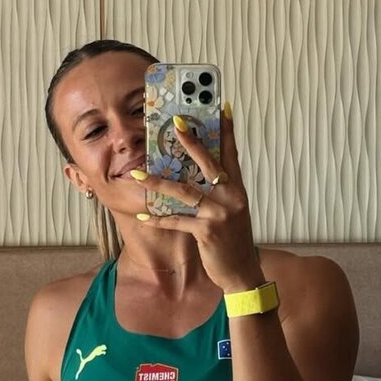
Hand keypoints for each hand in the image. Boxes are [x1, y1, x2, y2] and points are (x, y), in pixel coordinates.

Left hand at [130, 105, 263, 292]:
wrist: (243, 273)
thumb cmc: (233, 242)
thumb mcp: (233, 213)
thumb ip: (221, 193)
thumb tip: (203, 175)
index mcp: (238, 191)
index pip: (232, 155)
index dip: (227, 131)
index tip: (222, 107)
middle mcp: (231, 198)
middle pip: (209, 164)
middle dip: (192, 142)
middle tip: (177, 122)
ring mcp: (220, 214)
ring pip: (185, 191)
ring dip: (158, 183)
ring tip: (138, 175)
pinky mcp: (207, 232)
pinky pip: (177, 220)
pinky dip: (158, 219)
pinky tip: (142, 215)